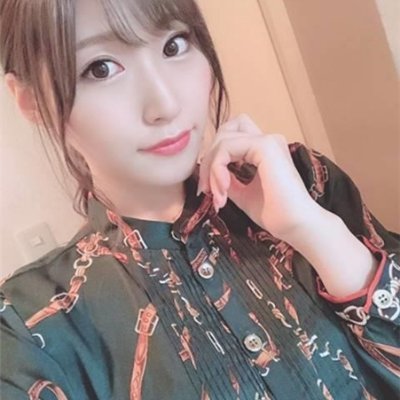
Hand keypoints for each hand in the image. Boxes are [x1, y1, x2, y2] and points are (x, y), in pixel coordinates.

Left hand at [197, 114, 322, 239]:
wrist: (296, 226)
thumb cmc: (276, 214)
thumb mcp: (243, 194)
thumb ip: (228, 180)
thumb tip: (211, 174)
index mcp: (264, 150)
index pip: (231, 139)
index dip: (214, 159)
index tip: (209, 189)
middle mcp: (267, 141)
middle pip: (224, 132)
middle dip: (208, 160)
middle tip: (206, 190)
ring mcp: (267, 141)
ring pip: (223, 139)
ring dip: (211, 168)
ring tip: (218, 195)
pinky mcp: (265, 146)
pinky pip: (226, 147)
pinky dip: (217, 168)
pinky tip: (223, 190)